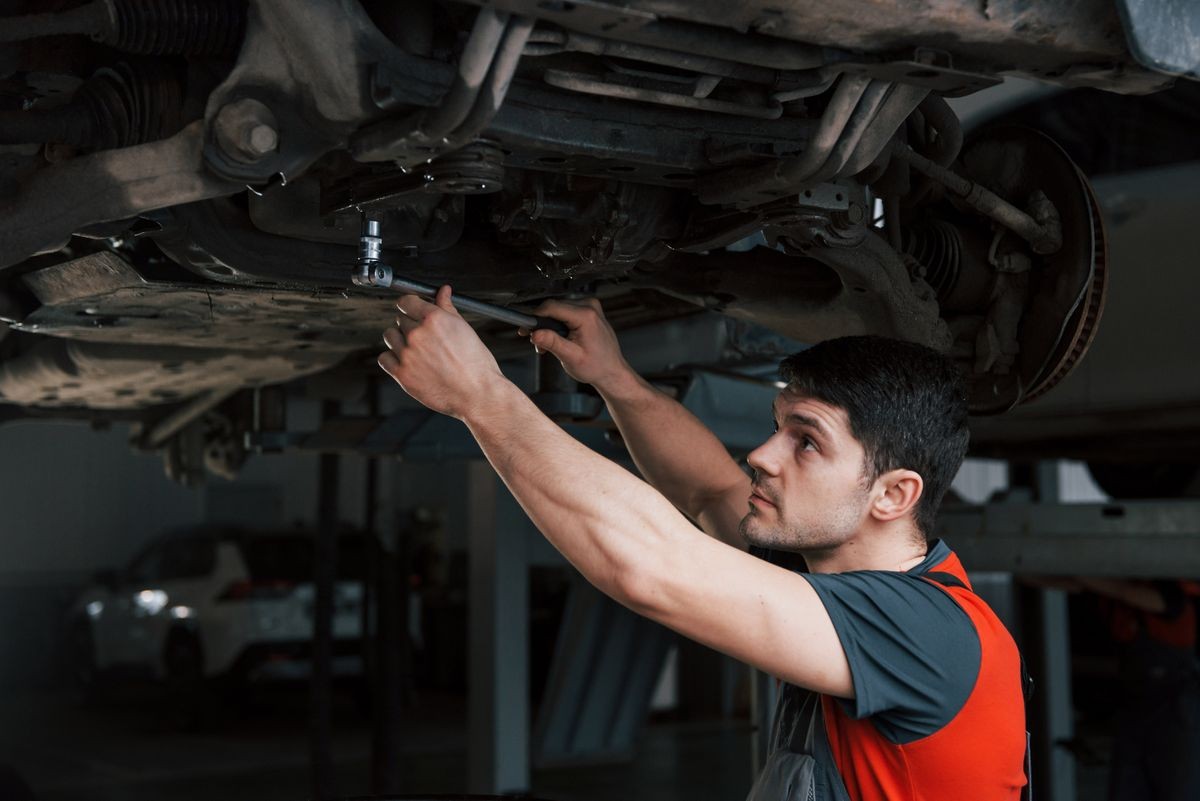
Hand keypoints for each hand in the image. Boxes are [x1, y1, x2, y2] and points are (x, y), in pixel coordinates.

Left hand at [378, 285, 507, 418]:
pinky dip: (391, 359)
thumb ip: (448, 308)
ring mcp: (408, 354)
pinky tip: (405, 361)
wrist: (477, 394)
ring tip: (415, 349)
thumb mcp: (465, 329)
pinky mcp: (402, 374)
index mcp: (434, 319)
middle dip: (410, 325)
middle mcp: (418, 334)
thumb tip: (443, 292)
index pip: (406, 301)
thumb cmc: (476, 365)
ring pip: (390, 336)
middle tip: (424, 337)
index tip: (411, 310)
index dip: (410, 305)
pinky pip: (384, 358)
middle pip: (400, 319)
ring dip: (399, 340)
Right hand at [521, 298, 636, 392]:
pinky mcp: (588, 310)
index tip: (525, 329)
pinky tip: (558, 340)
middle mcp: (589, 306)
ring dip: (549, 327)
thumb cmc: (596, 366)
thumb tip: (535, 333)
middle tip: (536, 343)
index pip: (551, 307)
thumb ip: (552, 343)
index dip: (535, 317)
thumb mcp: (571, 357)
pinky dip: (558, 325)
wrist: (612, 371)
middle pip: (554, 308)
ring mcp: (590, 307)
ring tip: (548, 346)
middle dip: (541, 325)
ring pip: (558, 310)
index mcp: (586, 316)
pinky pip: (566, 312)